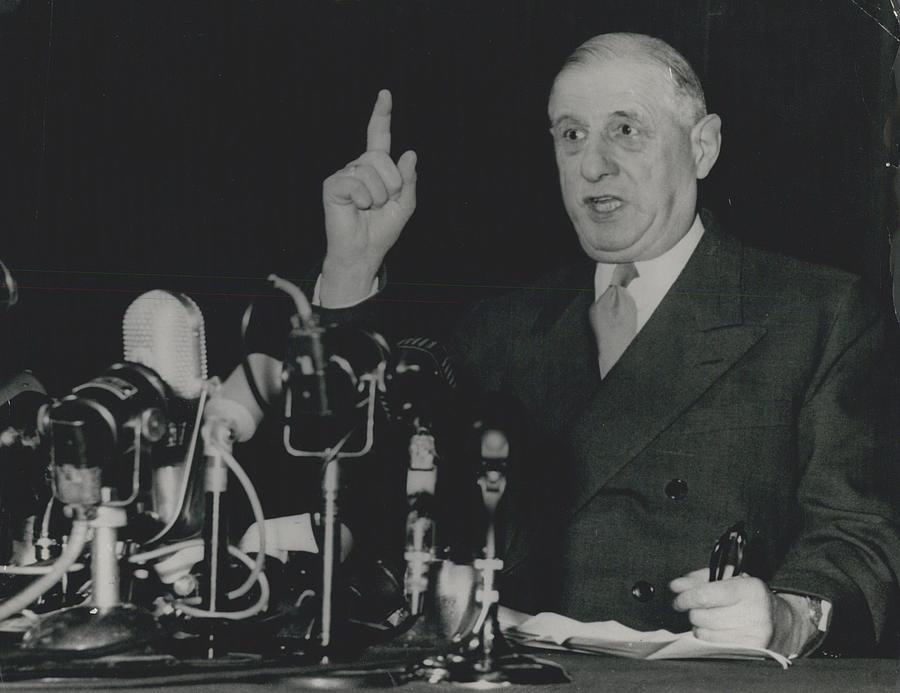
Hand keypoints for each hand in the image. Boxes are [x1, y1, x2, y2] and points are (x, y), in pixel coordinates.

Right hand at [321, 89, 416, 306]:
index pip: (379, 136)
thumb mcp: (405, 205)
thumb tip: (410, 153)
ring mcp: (345, 174)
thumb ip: (409, 181)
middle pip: (381, 157)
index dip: (381, 115)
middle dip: (391, 183)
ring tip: (370, 208)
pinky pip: (356, 183)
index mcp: (377, 168)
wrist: (365, 251)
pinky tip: (358, 208)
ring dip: (378, 195)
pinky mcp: (333, 185)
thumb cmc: (382, 230)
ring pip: (370, 171)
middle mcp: (359, 166)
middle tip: (383, 203)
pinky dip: (364, 199)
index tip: (385, 94)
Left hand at [670, 568, 787, 648]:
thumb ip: (699, 579)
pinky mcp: (750, 651)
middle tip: (696, 607)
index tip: (677, 599)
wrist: (780, 622)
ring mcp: (754, 635)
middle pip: (701, 616)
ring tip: (710, 617)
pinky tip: (716, 629)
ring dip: (699, 625)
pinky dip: (707, 637)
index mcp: (749, 589)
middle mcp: (754, 613)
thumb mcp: (728, 578)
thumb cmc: (749, 597)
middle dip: (692, 611)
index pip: (705, 595)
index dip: (685, 598)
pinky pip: (712, 645)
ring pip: (704, 632)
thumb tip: (675, 586)